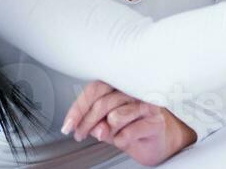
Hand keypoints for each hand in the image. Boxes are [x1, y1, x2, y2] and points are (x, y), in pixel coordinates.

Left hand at [62, 82, 193, 164]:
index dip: (78, 108)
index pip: (95, 88)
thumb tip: (93, 128)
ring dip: (109, 132)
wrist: (158, 141)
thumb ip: (97, 123)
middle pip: (103, 102)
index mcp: (121, 84)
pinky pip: (128, 133)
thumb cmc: (132, 127)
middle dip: (87, 123)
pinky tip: (126, 139)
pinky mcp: (155, 121)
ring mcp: (147, 104)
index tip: (68, 125)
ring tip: (113, 134)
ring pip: (115, 117)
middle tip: (81, 135)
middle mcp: (135, 90)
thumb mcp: (107, 125)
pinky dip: (121, 141)